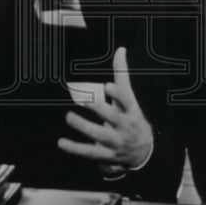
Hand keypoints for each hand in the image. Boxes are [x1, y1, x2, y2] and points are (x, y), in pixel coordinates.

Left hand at [58, 47, 153, 171]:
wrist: (143, 150)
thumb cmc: (131, 117)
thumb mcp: (129, 98)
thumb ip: (122, 75)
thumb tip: (120, 50)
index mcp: (130, 110)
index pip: (126, 101)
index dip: (117, 94)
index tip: (107, 86)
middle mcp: (124, 126)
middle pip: (112, 117)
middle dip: (98, 109)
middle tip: (84, 100)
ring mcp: (115, 141)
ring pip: (99, 135)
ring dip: (84, 126)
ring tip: (69, 117)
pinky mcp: (106, 154)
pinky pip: (90, 152)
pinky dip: (75, 148)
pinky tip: (62, 142)